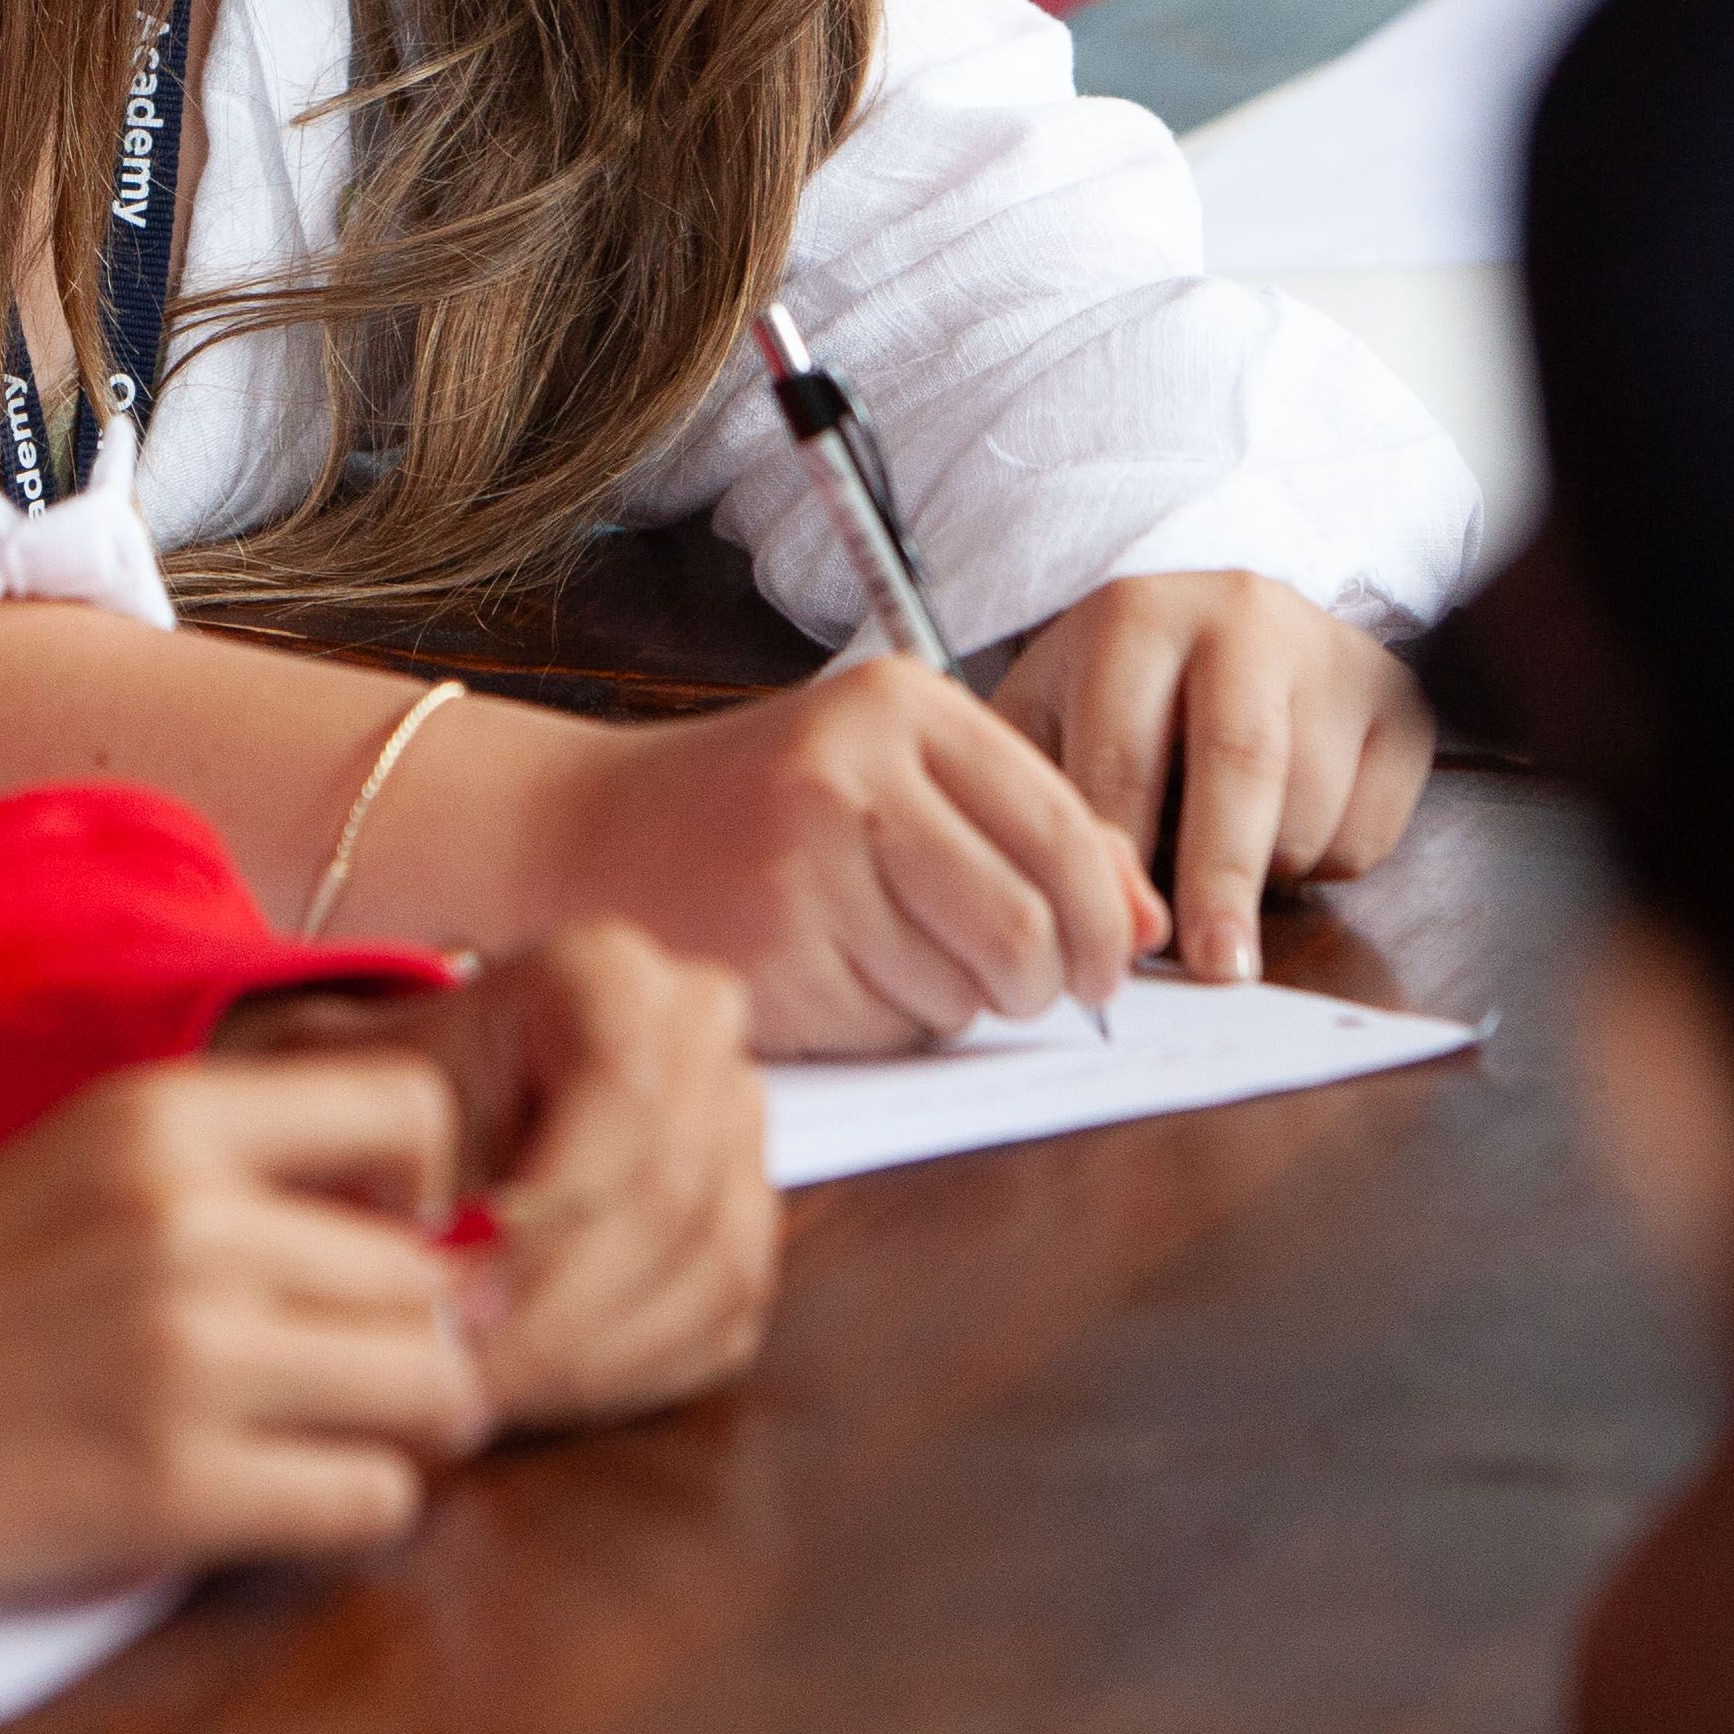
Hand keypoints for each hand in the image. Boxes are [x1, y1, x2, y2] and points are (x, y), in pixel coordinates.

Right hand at [0, 1054, 492, 1610]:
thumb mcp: (80, 1161)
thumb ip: (235, 1176)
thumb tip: (436, 1238)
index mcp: (162, 1117)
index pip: (411, 1109)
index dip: (425, 1191)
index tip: (375, 1244)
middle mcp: (192, 1222)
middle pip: (433, 1276)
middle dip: (410, 1335)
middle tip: (341, 1372)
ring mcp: (189, 1358)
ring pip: (435, 1389)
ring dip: (398, 1426)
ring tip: (316, 1434)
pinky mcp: (175, 1491)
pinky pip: (374, 1501)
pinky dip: (351, 1507)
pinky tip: (277, 1496)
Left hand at [213, 921, 773, 1428]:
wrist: (423, 1120)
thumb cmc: (388, 1102)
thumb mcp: (371, 1105)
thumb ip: (400, 1170)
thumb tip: (431, 1284)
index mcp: (610, 972)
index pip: (624, 1095)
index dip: (550, 1218)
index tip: (457, 1305)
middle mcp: (699, 1032)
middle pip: (674, 1191)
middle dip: (565, 1308)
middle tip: (467, 1379)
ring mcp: (741, 1128)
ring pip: (713, 1266)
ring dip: (598, 1356)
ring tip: (493, 1396)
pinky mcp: (748, 1220)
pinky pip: (722, 1318)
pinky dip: (633, 1374)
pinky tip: (544, 1396)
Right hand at [541, 663, 1156, 1055]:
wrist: (582, 832)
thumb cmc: (758, 806)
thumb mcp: (895, 774)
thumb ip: (1028, 830)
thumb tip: (1151, 922)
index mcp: (899, 703)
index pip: (1062, 827)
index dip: (1108, 916)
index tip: (1113, 964)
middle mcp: (853, 770)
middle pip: (1027, 926)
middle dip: (1043, 982)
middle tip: (1021, 989)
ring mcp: (804, 862)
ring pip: (964, 991)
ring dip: (950, 1004)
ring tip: (884, 956)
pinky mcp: (769, 951)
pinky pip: (890, 1030)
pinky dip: (882, 1027)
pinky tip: (827, 975)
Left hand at [990, 572, 1434, 982]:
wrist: (1214, 625)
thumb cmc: (1114, 698)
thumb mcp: (1049, 728)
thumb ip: (1065, 816)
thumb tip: (1132, 925)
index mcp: (1133, 615)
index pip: (1124, 756)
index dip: (1122, 862)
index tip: (1118, 943)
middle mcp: (1240, 616)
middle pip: (1240, 763)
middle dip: (1221, 878)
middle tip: (1216, 967)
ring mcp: (1330, 653)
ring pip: (1311, 804)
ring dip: (1268, 872)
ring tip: (1221, 862)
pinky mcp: (1399, 701)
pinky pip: (1372, 825)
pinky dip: (1327, 864)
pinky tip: (1283, 832)